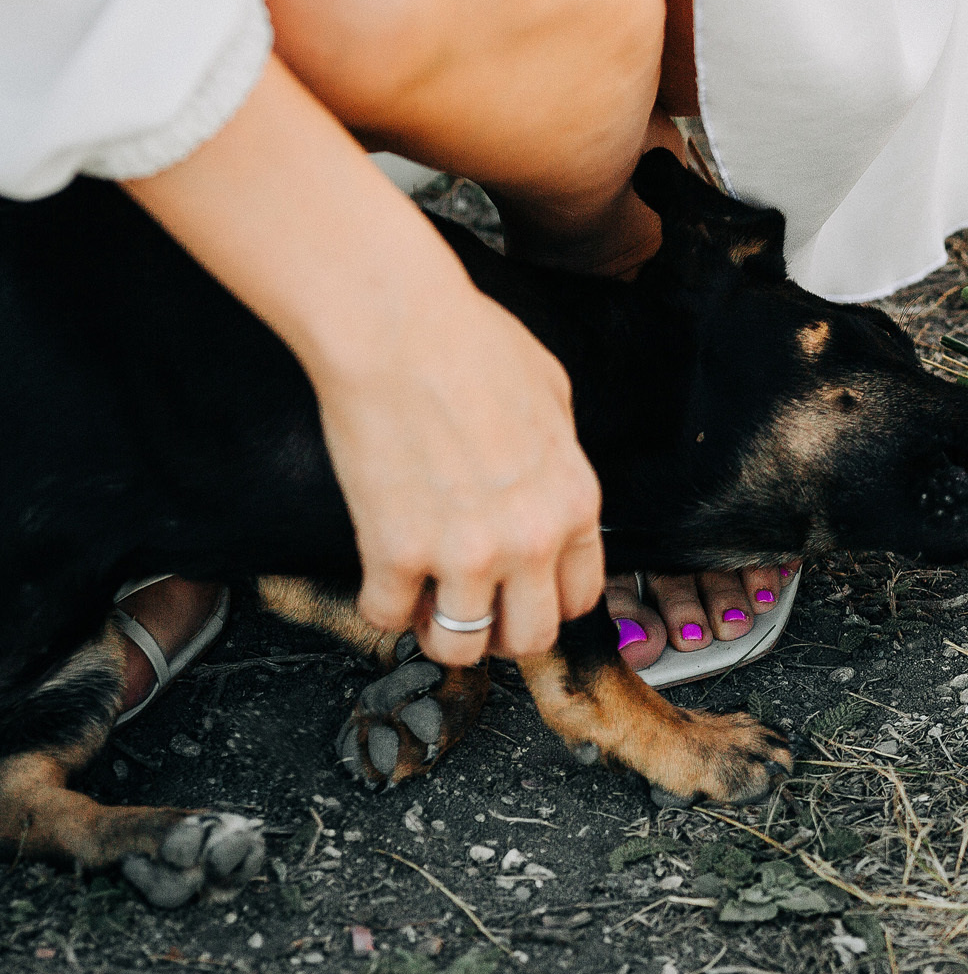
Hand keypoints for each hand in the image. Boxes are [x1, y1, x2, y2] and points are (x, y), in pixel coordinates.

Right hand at [123, 56, 605, 662]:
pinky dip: (381, 607)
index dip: (546, 602)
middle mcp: (530, 539)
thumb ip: (559, 458)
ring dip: (441, 633)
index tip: (520, 595)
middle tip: (473, 610)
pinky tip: (380, 580)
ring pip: (462, 647)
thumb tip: (547, 483)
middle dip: (501, 633)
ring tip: (425, 605)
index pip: (580, 595)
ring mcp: (465, 552)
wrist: (398, 326)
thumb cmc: (472, 344)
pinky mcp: (395, 551)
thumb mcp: (554, 396)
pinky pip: (388, 617)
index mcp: (574, 502)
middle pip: (530, 638)